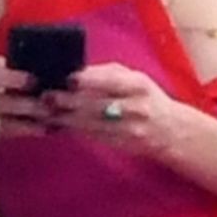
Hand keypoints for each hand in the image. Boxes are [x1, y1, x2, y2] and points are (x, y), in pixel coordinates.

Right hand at [0, 56, 46, 151]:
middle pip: (0, 103)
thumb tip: (26, 64)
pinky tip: (33, 133)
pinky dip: (15, 135)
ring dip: (27, 125)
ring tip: (49, 124)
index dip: (14, 78)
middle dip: (29, 106)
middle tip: (52, 106)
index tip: (36, 80)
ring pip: (0, 124)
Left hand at [48, 63, 184, 158]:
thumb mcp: (135, 78)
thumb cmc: (147, 97)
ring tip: (46, 111)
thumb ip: (107, 73)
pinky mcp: (119, 144)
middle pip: (95, 104)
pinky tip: (59, 124)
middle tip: (46, 96)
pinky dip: (73, 129)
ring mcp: (127, 129)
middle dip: (67, 101)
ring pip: (89, 123)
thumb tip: (77, 71)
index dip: (87, 80)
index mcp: (138, 85)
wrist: (170, 131)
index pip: (110, 81)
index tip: (66, 78)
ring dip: (64, 118)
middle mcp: (134, 108)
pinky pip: (92, 135)